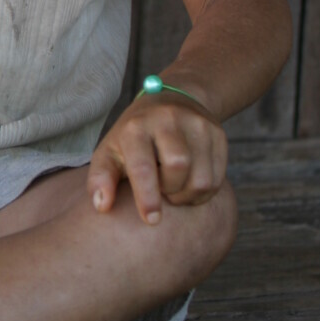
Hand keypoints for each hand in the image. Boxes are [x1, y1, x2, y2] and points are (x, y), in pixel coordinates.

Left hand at [87, 92, 227, 225]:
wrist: (170, 101)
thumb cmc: (133, 137)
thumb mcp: (110, 151)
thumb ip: (101, 178)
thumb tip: (101, 206)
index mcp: (136, 126)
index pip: (143, 165)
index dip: (147, 196)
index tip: (151, 219)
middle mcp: (168, 119)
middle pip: (178, 168)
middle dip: (170, 189)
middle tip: (161, 188)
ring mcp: (197, 124)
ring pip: (202, 178)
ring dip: (188, 194)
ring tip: (174, 185)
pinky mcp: (218, 133)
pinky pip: (218, 177)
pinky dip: (204, 190)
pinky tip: (190, 180)